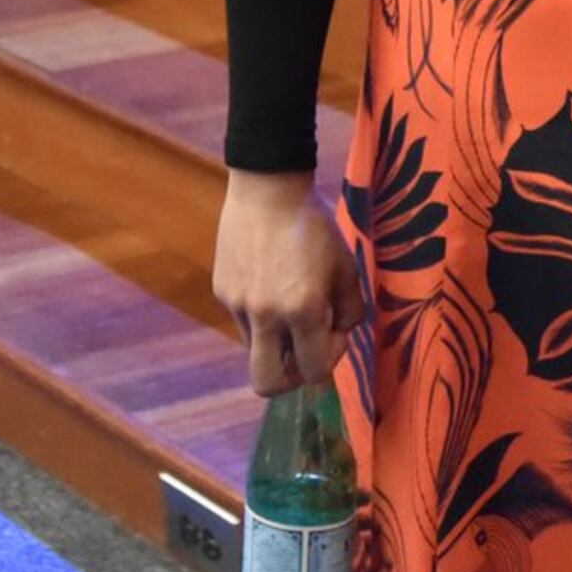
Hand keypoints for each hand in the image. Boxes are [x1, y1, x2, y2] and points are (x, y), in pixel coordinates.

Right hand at [213, 169, 358, 396]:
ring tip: (289, 304)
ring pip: (255, 351)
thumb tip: (336, 334)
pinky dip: (261, 315)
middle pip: (268, 384)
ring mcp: (239, 305)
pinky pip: (244, 321)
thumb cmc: (314, 227)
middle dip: (291, 378)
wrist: (267, 188)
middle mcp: (266, 315)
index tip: (335, 332)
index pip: (314, 370)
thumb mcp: (346, 268)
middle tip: (306, 350)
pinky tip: (270, 281)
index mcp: (302, 310)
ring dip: (276, 341)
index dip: (330, 359)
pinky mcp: (223, 291)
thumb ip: (349, 312)